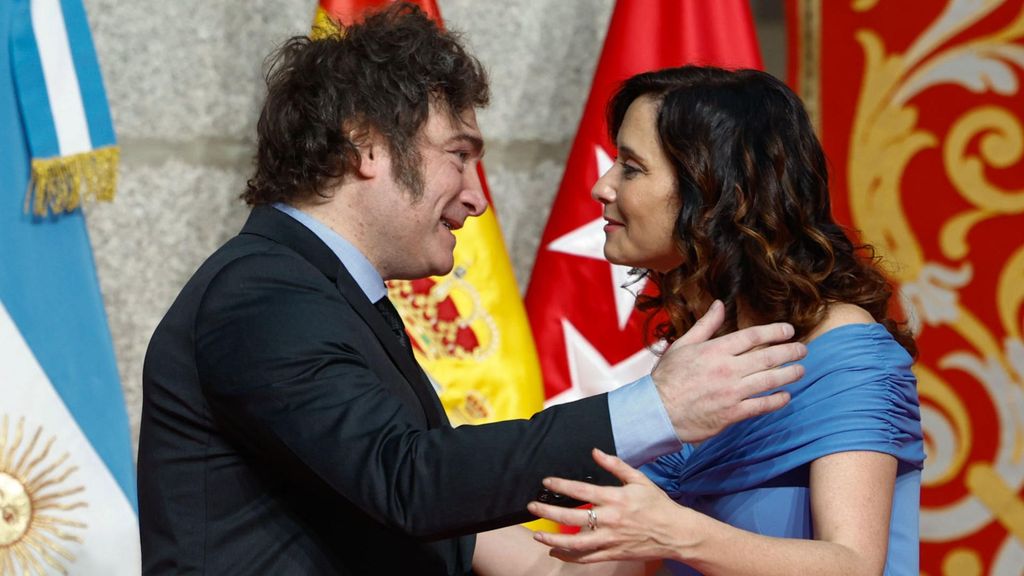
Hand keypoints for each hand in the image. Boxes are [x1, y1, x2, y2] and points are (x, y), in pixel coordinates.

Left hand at [527, 448, 696, 563]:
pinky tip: (555, 551)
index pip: (582, 490)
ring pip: (576, 543)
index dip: (561, 485)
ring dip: (554, 540)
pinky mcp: (613, 553)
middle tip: (532, 507)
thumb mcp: (639, 480)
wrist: (676, 533)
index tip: (546, 482)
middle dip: (549, 511)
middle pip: (572, 517)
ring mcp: (610, 540)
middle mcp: (610, 520)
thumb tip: (595, 451)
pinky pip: (586, 558)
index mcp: (616, 498)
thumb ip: (615, 465)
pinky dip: (568, 556)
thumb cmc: (657, 505)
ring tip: (538, 535)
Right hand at [652, 300, 805, 442]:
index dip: (774, 331)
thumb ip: (705, 325)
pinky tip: (786, 396)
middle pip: (767, 357)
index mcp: (715, 350)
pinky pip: (761, 405)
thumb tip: (719, 304)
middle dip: (789, 351)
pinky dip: (777, 400)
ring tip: (800, 370)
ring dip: (789, 374)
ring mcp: (731, 392)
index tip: (788, 330)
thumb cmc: (667, 378)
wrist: (657, 411)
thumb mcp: (683, 345)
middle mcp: (727, 369)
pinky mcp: (732, 413)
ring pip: (769, 380)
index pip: (753, 336)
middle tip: (803, 349)